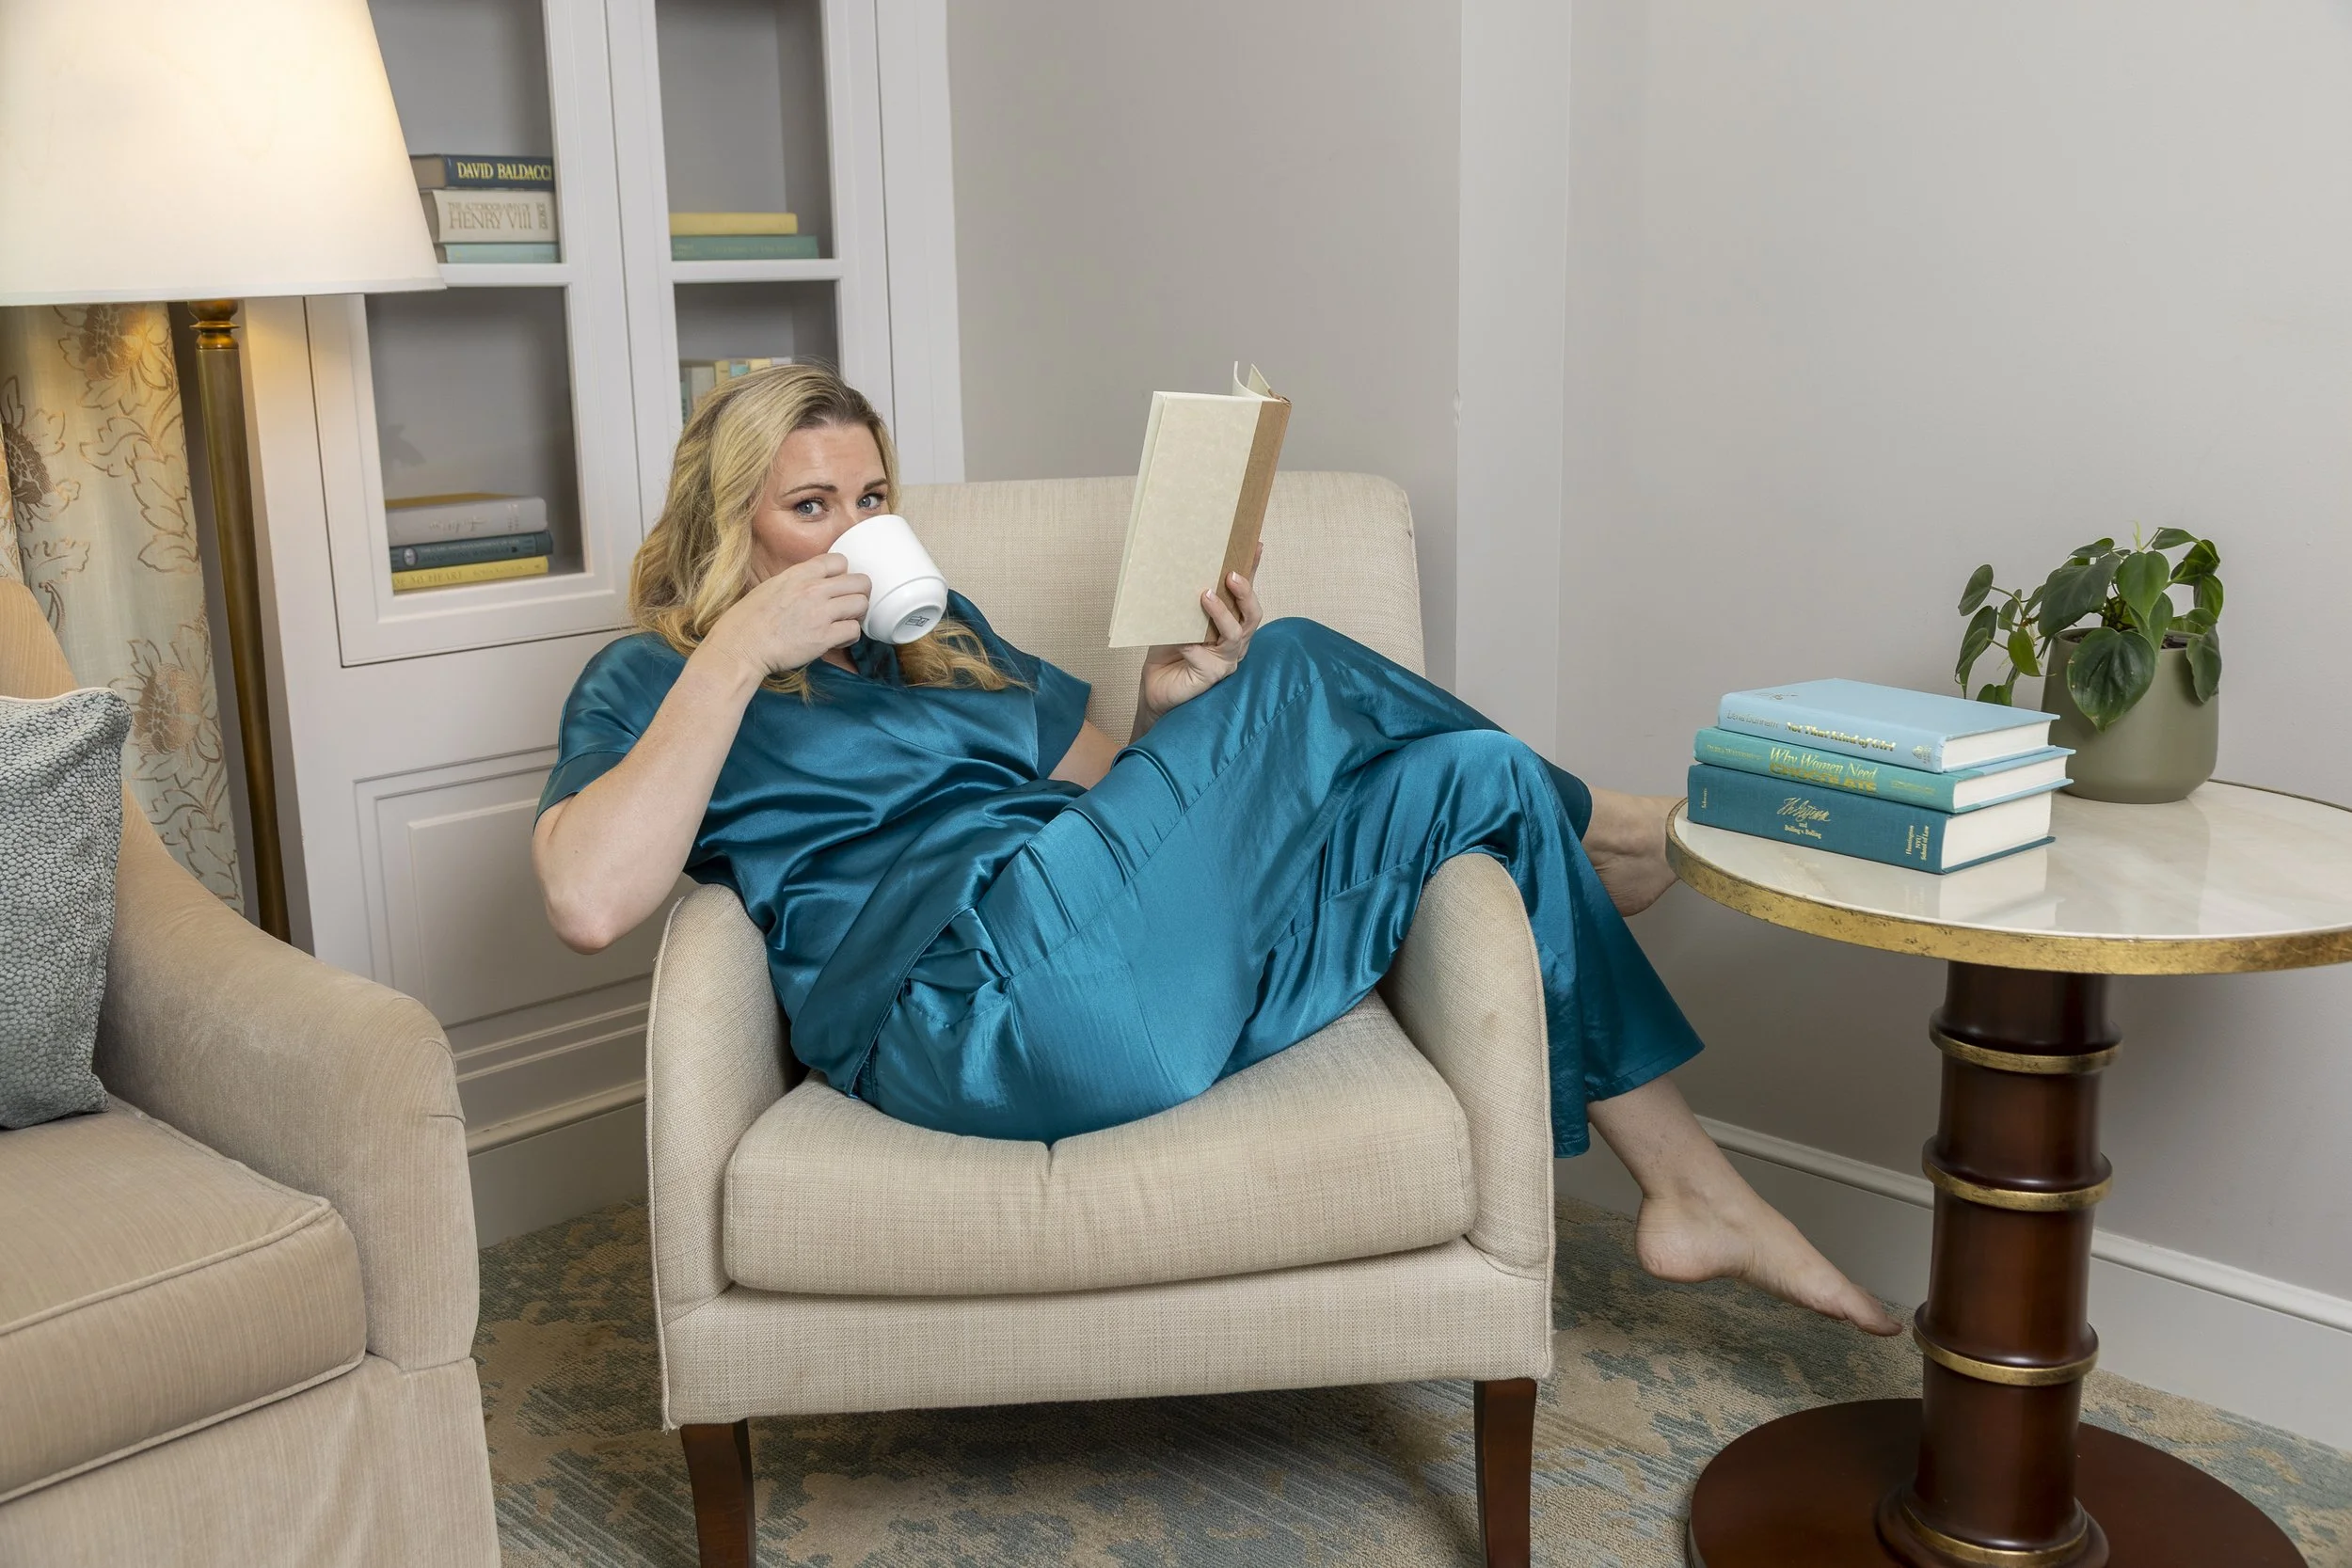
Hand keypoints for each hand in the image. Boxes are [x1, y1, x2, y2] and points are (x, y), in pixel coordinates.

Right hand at [702, 553, 868, 682]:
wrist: (741, 645)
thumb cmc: (748, 620)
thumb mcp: (771, 587)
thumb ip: (796, 582)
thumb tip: (813, 584)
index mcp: (799, 574)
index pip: (839, 560)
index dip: (843, 574)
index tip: (838, 586)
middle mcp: (813, 589)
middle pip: (860, 581)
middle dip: (859, 593)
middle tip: (850, 605)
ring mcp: (820, 613)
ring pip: (861, 604)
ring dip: (856, 615)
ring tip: (844, 622)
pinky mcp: (824, 637)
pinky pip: (854, 630)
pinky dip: (849, 636)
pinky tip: (837, 639)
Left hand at [1138, 542, 1264, 723]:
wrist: (1154, 687)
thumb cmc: (1168, 651)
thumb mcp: (1177, 618)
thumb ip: (1186, 601)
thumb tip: (1182, 569)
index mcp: (1230, 623)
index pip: (1245, 594)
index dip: (1253, 569)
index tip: (1256, 544)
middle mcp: (1235, 641)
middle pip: (1252, 615)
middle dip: (1245, 593)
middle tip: (1230, 574)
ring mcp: (1226, 660)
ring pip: (1234, 634)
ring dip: (1221, 614)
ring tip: (1205, 596)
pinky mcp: (1212, 676)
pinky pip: (1205, 658)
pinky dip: (1192, 645)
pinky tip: (1181, 639)